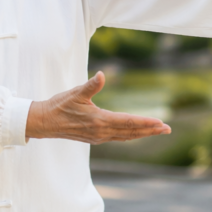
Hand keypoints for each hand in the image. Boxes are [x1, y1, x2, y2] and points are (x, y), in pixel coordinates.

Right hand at [26, 72, 171, 143]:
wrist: (44, 122)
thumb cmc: (59, 106)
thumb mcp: (75, 93)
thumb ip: (91, 85)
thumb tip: (101, 74)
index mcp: (99, 121)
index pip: (128, 122)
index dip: (146, 123)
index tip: (160, 123)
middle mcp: (101, 132)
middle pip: (131, 132)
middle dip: (150, 130)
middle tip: (167, 129)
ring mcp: (98, 137)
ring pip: (126, 136)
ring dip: (142, 134)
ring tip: (157, 130)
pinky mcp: (94, 138)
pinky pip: (118, 137)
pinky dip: (130, 135)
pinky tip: (135, 133)